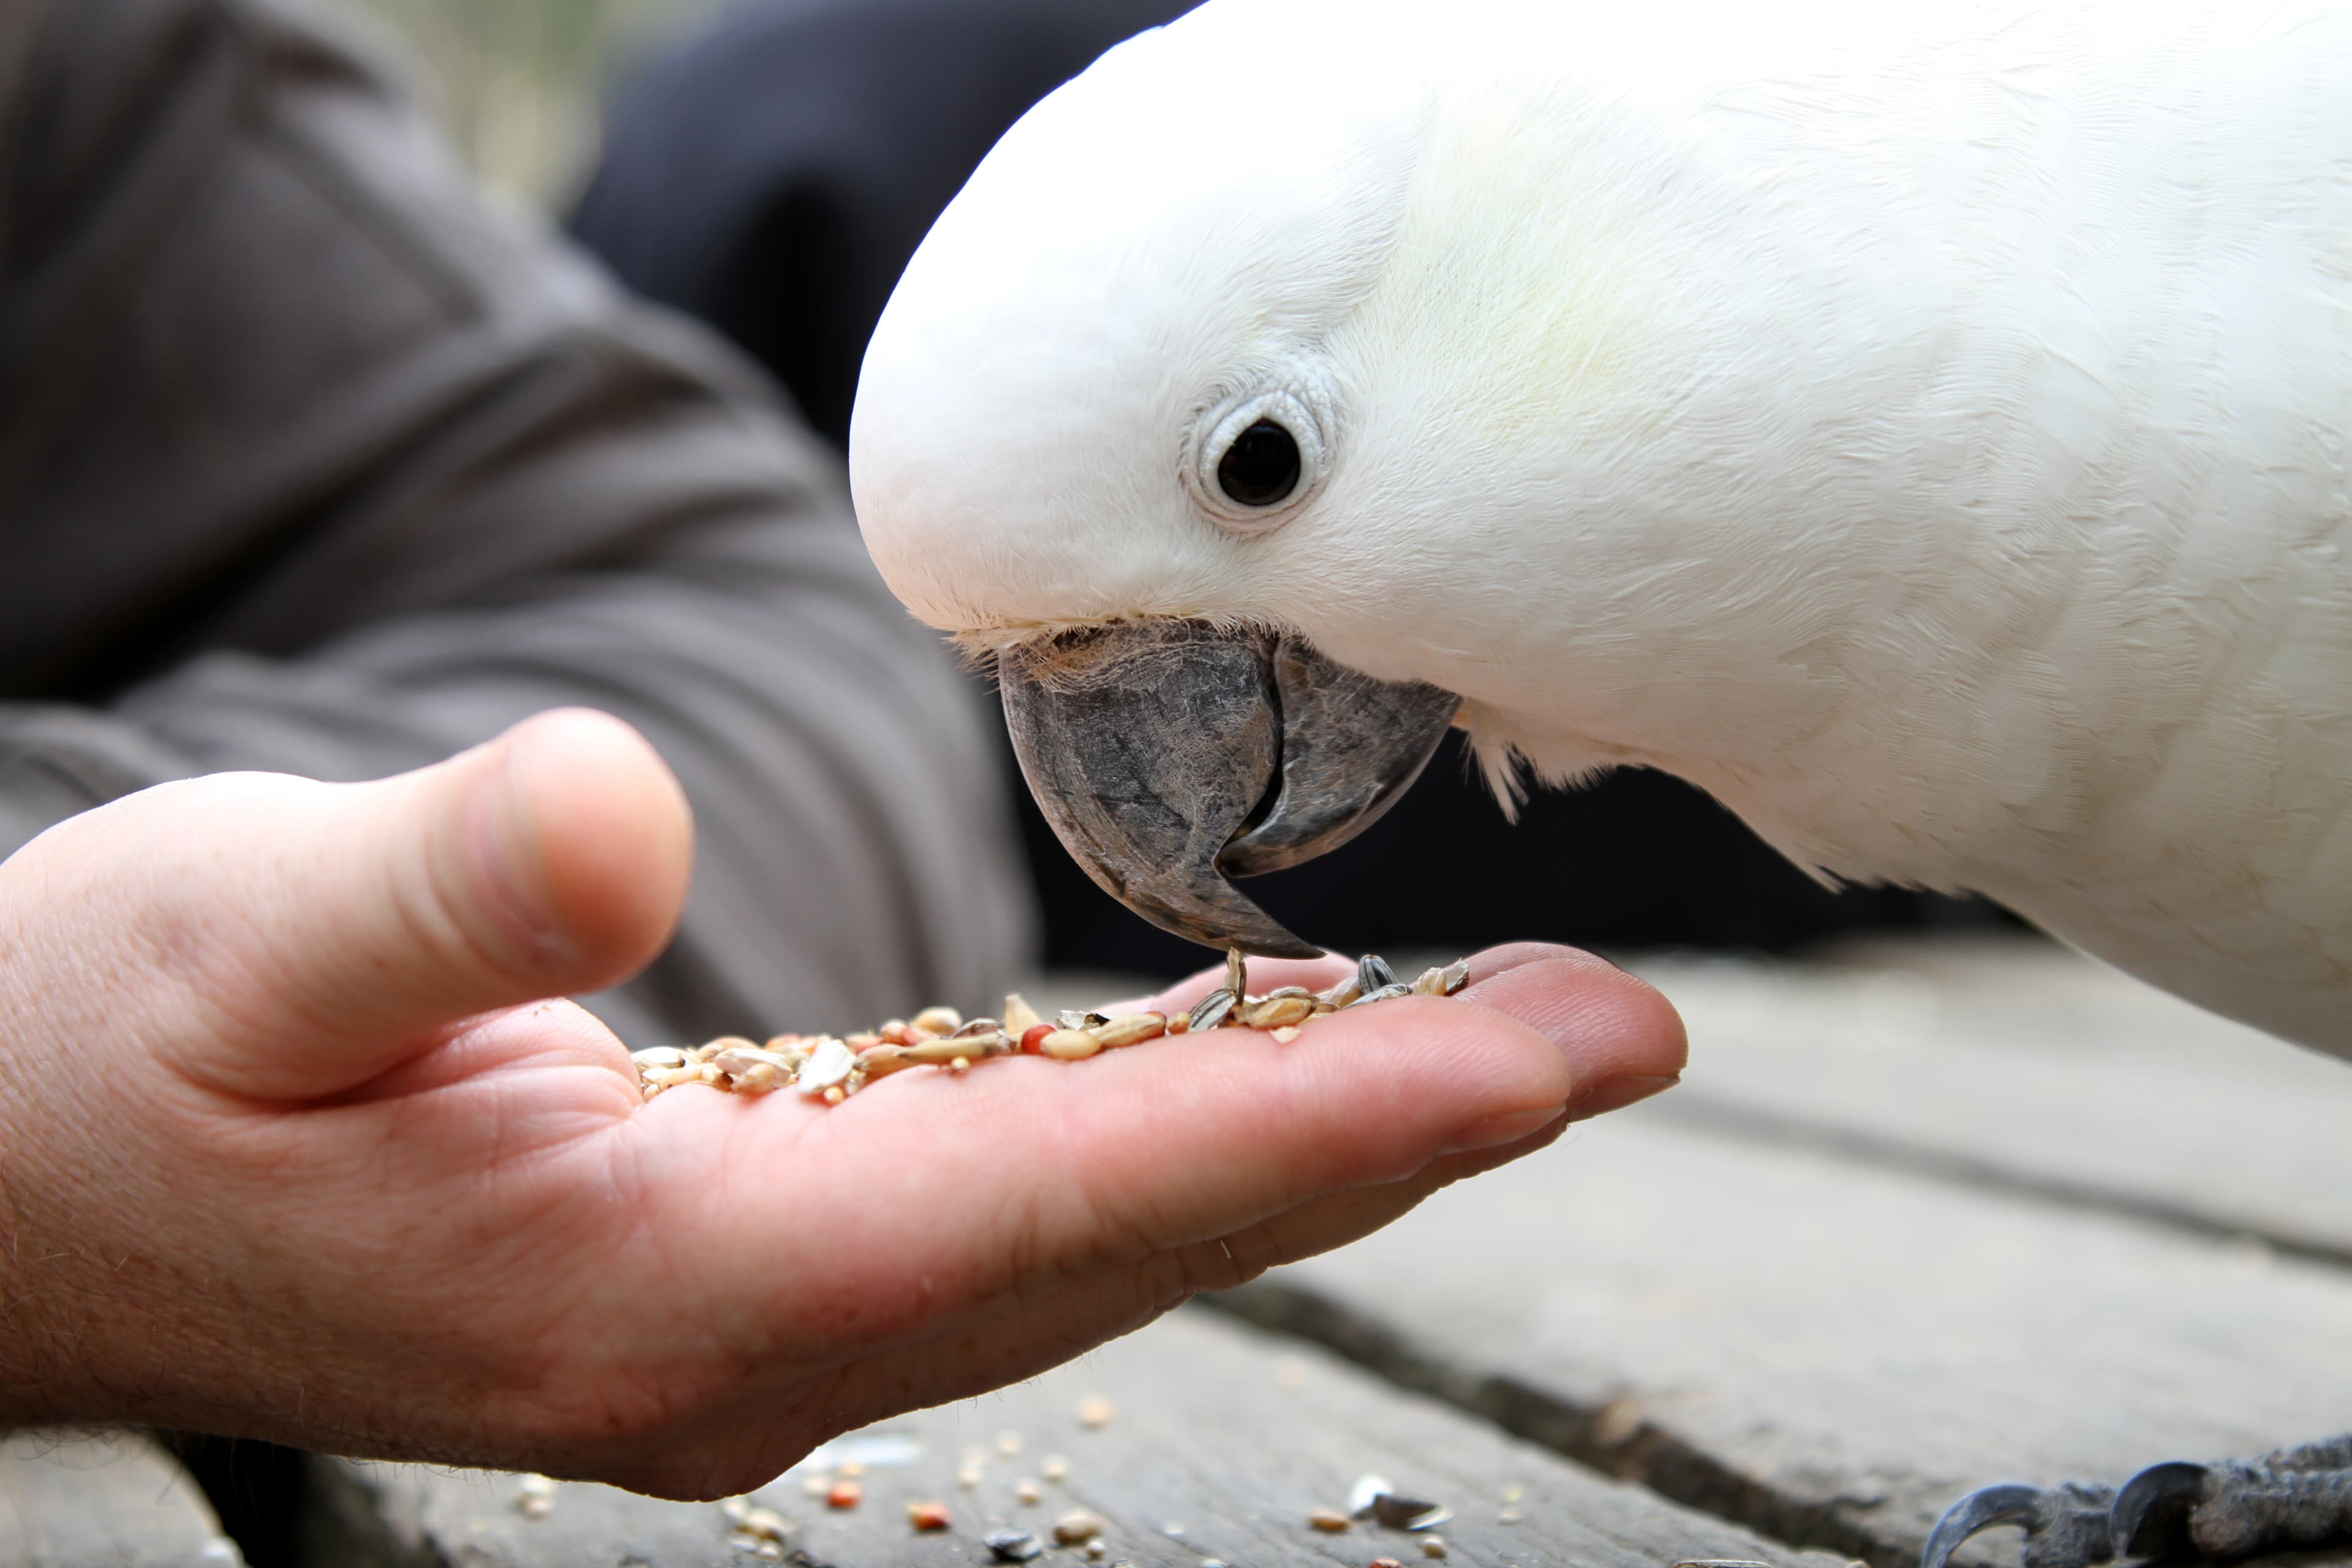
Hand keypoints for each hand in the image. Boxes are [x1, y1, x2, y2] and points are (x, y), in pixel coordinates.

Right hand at [0, 710, 1682, 1496]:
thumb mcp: (229, 941)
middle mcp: (742, 1352)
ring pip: (1100, 1232)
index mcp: (652, 1288)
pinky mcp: (739, 1280)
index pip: (1071, 1200)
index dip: (1328, 1126)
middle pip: (1139, 1233)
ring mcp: (750, 1338)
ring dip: (1306, 1134)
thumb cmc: (103, 1058)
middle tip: (1613, 1026)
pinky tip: (1259, 1066)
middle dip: (1392, 1135)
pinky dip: (1167, 1138)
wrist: (10, 1182)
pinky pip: (1014, 1210)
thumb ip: (433, 890)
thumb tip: (615, 810)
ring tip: (1500, 1037)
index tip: (1550, 1058)